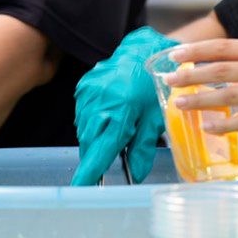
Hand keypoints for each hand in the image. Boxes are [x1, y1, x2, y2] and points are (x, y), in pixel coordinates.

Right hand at [72, 27, 176, 185]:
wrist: (144, 51)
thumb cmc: (156, 84)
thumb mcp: (156, 118)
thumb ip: (143, 148)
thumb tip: (136, 174)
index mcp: (121, 112)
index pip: (101, 150)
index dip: (90, 171)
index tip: (81, 186)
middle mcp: (100, 102)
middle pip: (90, 143)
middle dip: (97, 156)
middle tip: (106, 164)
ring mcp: (88, 94)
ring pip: (84, 130)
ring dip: (95, 139)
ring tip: (114, 132)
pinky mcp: (84, 87)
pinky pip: (83, 115)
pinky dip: (93, 123)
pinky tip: (107, 118)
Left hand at [166, 38, 237, 132]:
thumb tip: (219, 66)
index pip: (225, 47)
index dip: (197, 50)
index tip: (174, 55)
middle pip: (221, 69)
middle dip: (191, 74)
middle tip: (169, 79)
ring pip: (229, 95)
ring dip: (201, 100)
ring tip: (180, 104)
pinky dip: (225, 125)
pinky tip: (208, 127)